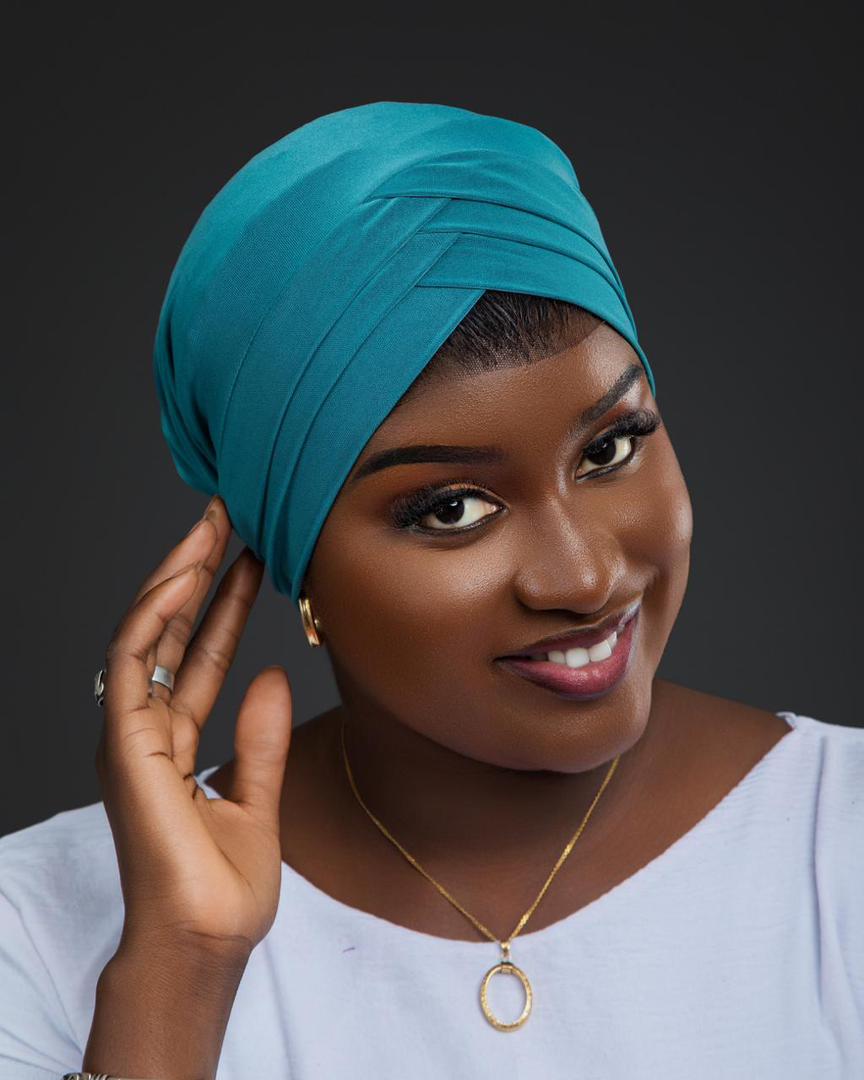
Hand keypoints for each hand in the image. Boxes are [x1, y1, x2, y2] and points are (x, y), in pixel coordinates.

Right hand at [95, 497, 292, 963]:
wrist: (204, 942)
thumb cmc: (223, 888)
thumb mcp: (260, 797)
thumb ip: (261, 738)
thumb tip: (272, 675)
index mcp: (177, 741)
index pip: (202, 654)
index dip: (225, 603)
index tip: (254, 554)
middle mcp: (149, 730)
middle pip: (174, 632)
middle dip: (200, 571)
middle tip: (230, 515)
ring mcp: (132, 734)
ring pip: (149, 632)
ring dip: (178, 574)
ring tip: (211, 522)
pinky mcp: (124, 741)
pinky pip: (135, 660)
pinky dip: (157, 613)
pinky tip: (188, 572)